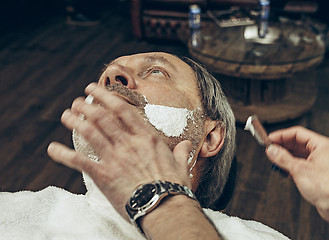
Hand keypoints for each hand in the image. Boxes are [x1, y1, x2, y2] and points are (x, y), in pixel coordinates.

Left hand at [47, 83, 191, 220]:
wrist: (164, 206)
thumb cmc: (174, 187)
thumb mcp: (181, 165)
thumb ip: (181, 152)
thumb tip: (187, 145)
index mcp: (147, 138)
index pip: (123, 110)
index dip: (106, 97)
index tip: (95, 90)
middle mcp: (129, 143)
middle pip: (102, 117)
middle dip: (87, 106)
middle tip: (78, 101)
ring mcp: (115, 158)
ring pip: (90, 132)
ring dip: (75, 121)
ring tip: (66, 115)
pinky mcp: (103, 175)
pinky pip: (79, 161)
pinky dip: (63, 154)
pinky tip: (52, 149)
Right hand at [265, 126, 328, 212]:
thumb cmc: (326, 188)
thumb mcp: (299, 170)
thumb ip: (283, 158)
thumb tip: (272, 150)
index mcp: (320, 145)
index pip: (297, 133)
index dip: (281, 135)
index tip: (270, 139)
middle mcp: (320, 150)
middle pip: (296, 142)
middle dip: (282, 146)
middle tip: (270, 150)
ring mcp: (318, 160)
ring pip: (297, 153)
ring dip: (285, 157)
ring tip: (275, 161)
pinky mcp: (315, 170)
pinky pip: (299, 162)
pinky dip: (290, 165)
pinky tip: (284, 170)